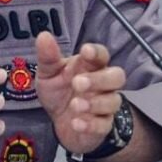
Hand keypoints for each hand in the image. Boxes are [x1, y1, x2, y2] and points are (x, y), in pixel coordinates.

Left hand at [33, 32, 125, 154]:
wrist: (60, 122)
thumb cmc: (59, 92)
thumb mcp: (48, 74)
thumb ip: (48, 57)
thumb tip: (44, 36)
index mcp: (90, 67)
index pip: (101, 55)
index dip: (97, 52)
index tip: (86, 51)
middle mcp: (102, 84)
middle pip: (117, 76)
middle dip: (100, 79)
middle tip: (77, 82)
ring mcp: (104, 105)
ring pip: (113, 101)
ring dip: (95, 103)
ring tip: (75, 104)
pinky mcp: (102, 125)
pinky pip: (104, 125)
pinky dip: (91, 124)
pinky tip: (76, 122)